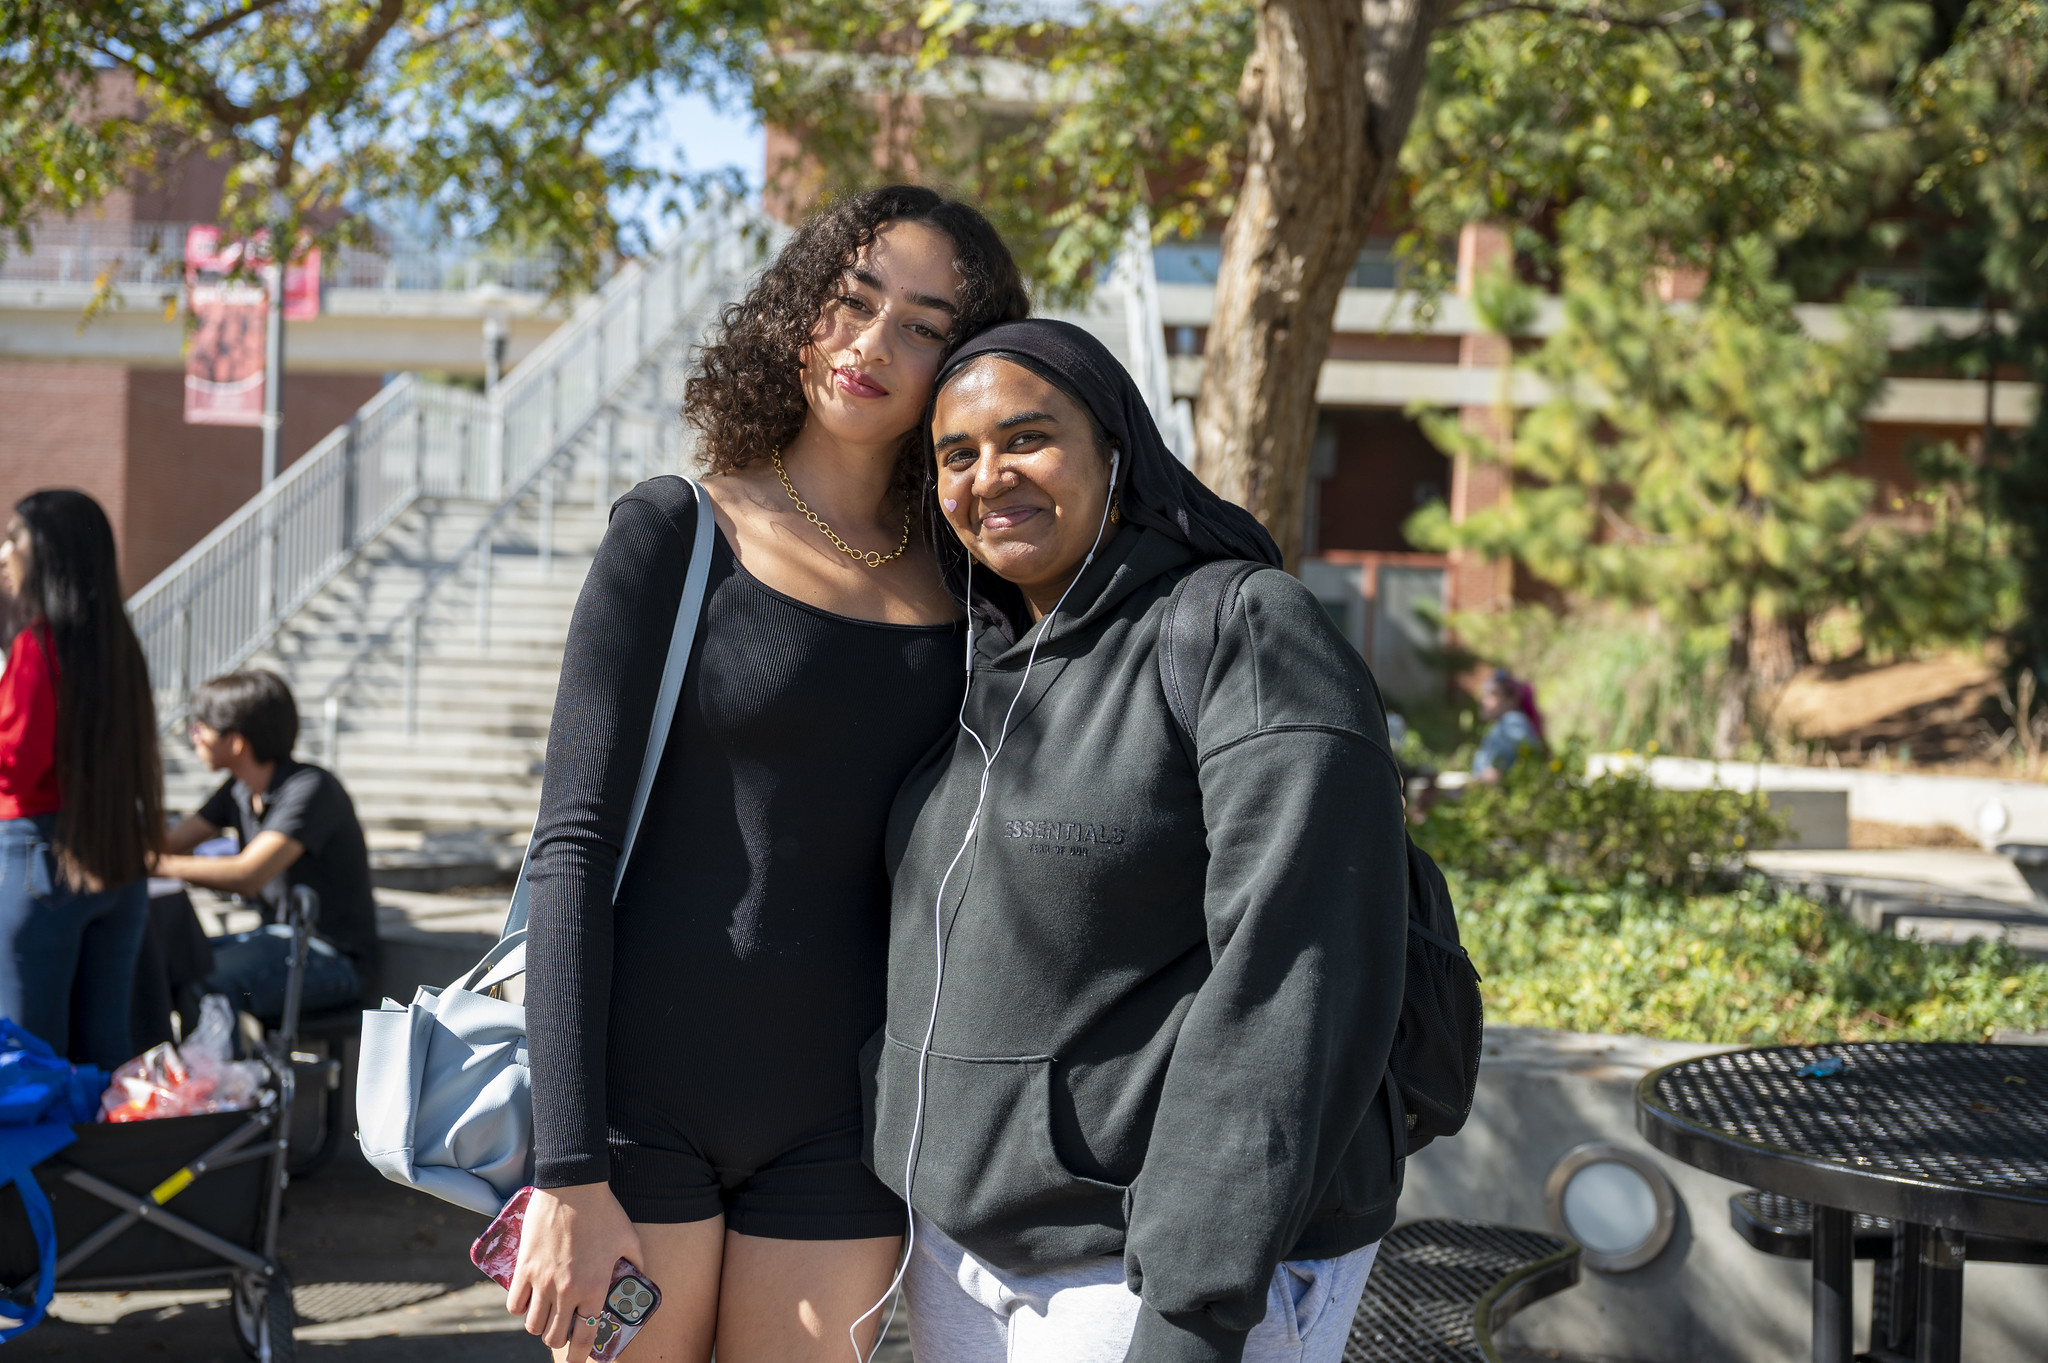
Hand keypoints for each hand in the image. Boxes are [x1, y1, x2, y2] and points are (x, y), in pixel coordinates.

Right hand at [506, 1183, 644, 1361]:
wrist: (573, 1185)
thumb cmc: (605, 1212)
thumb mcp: (630, 1240)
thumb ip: (635, 1266)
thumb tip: (638, 1280)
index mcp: (595, 1287)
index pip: (585, 1337)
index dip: (581, 1356)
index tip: (579, 1361)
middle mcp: (567, 1290)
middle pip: (554, 1336)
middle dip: (559, 1339)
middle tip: (564, 1330)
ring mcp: (542, 1281)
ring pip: (532, 1325)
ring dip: (539, 1325)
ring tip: (546, 1315)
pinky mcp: (524, 1268)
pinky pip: (513, 1304)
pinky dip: (519, 1308)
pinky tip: (528, 1301)